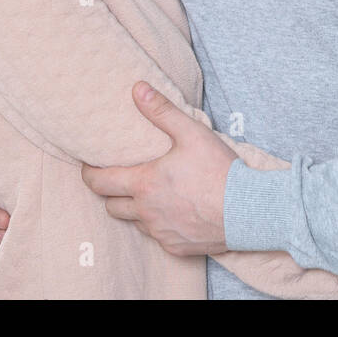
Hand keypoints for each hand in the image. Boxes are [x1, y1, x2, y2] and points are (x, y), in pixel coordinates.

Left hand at [80, 82, 237, 255]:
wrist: (248, 211)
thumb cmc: (219, 171)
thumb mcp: (191, 133)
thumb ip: (161, 111)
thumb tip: (138, 89)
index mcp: (144, 184)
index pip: (99, 182)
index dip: (89, 173)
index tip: (89, 166)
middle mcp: (146, 212)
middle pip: (111, 206)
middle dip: (111, 193)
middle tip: (120, 179)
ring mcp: (160, 232)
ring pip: (135, 222)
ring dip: (136, 209)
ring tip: (150, 194)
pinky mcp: (176, 247)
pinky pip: (158, 236)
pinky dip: (160, 225)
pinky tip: (175, 212)